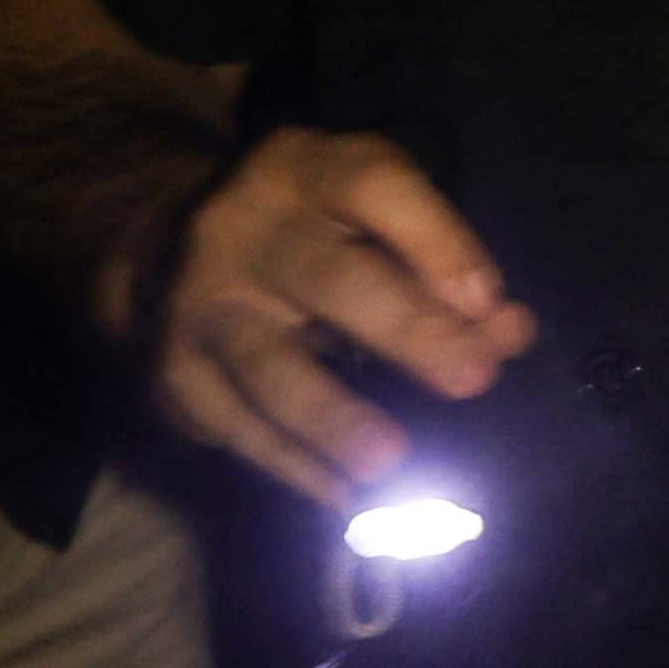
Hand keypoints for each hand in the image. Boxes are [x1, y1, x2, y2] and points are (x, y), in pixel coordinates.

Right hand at [129, 126, 538, 509]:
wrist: (158, 250)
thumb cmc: (307, 234)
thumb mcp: (370, 222)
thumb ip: (443, 270)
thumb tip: (510, 333)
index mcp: (307, 171)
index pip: (375, 186)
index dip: (435, 239)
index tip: (487, 299)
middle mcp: (246, 229)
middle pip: (330, 278)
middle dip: (407, 328)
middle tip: (472, 378)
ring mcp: (202, 303)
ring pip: (271, 365)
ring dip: (334, 418)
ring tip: (392, 462)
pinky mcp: (175, 374)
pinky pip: (239, 426)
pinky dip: (295, 465)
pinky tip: (347, 496)